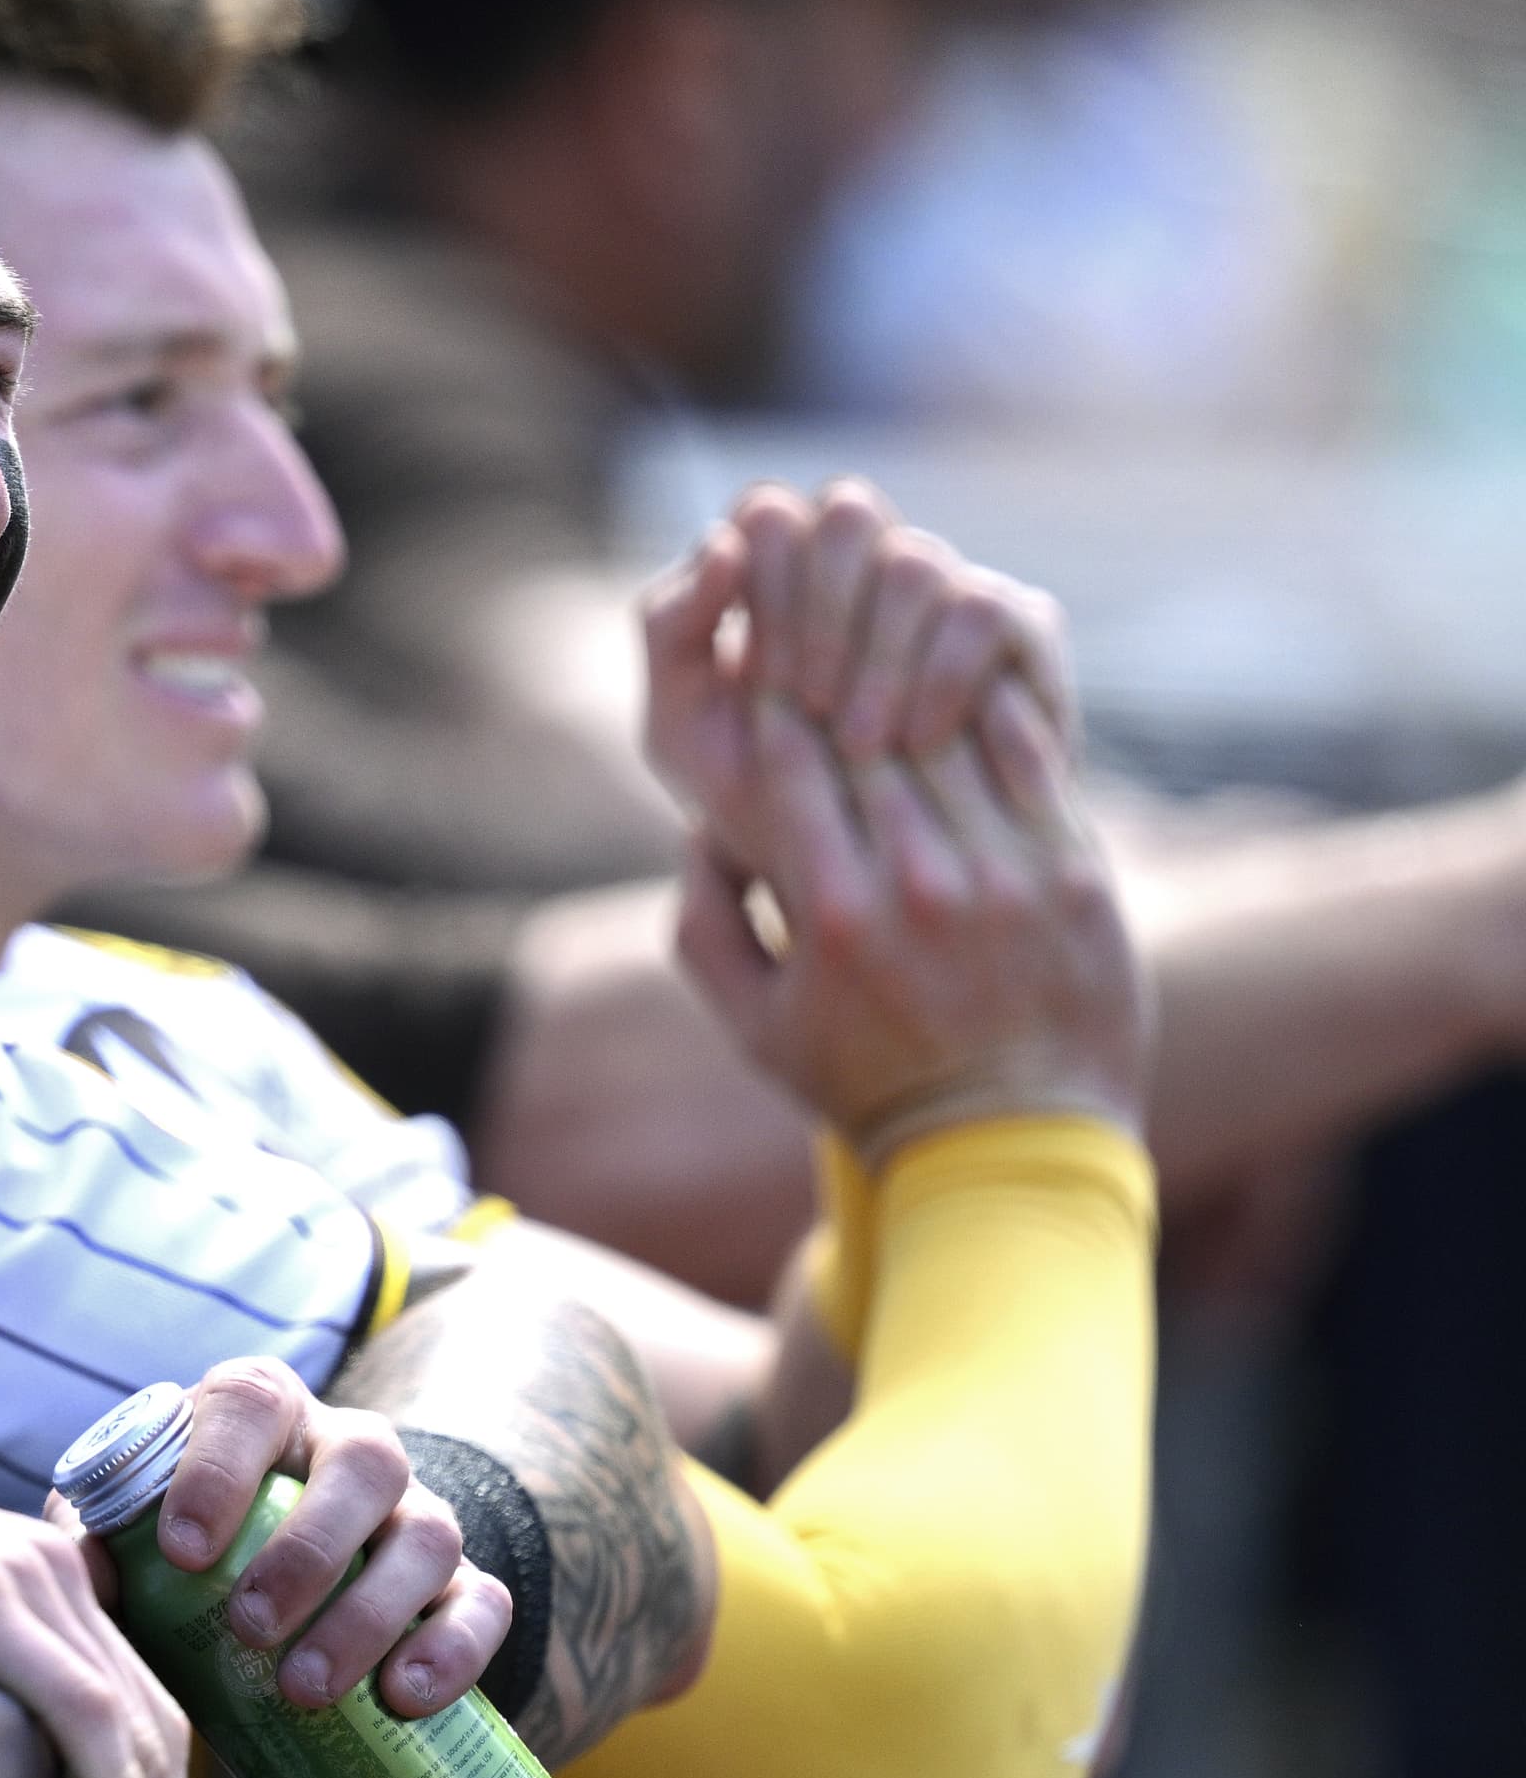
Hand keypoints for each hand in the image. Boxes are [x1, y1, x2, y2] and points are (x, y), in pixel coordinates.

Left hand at [116, 1357, 508, 1721]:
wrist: (275, 1591)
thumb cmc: (184, 1553)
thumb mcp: (132, 1534)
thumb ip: (97, 1539)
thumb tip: (79, 1569)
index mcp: (262, 1412)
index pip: (252, 1403)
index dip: (221, 1469)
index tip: (181, 1552)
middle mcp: (349, 1448)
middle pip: (364, 1463)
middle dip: (308, 1551)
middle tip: (249, 1630)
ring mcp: (415, 1514)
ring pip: (427, 1535)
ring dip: (370, 1614)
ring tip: (306, 1688)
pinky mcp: (462, 1584)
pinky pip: (484, 1603)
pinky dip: (453, 1649)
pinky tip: (404, 1699)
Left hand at [643, 483, 1074, 872]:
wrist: (861, 878)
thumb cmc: (760, 795)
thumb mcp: (683, 729)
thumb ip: (672, 630)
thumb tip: (724, 541)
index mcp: (785, 570)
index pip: (770, 513)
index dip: (764, 586)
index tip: (761, 684)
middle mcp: (870, 562)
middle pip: (848, 512)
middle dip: (821, 612)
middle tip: (807, 708)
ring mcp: (945, 586)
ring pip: (914, 562)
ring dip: (877, 657)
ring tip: (858, 748)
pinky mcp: (1019, 627)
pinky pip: (982, 610)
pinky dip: (941, 676)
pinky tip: (917, 743)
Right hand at [675, 683, 1146, 1160]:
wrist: (1011, 1144)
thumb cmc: (866, 1085)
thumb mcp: (752, 1026)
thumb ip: (707, 925)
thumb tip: (699, 830)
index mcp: (835, 916)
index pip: (790, 767)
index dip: (770, 704)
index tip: (760, 667)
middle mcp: (922, 885)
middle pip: (868, 737)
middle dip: (834, 678)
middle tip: (818, 633)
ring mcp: (1009, 876)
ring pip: (949, 736)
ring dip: (913, 684)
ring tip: (890, 644)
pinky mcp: (1078, 875)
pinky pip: (1033, 760)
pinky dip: (996, 715)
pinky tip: (972, 688)